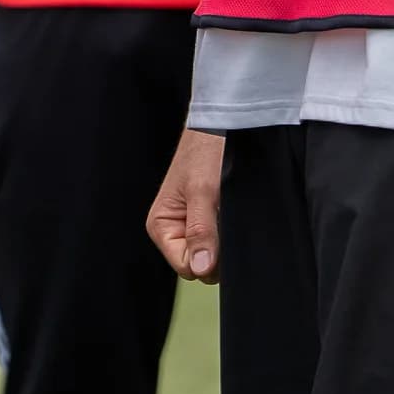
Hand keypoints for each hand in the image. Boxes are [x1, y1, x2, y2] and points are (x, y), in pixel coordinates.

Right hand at [146, 128, 225, 283]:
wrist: (224, 125)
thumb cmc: (206, 150)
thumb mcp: (202, 191)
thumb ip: (201, 231)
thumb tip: (202, 268)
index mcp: (161, 226)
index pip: (187, 267)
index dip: (208, 258)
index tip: (221, 234)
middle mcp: (175, 229)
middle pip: (202, 264)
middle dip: (219, 248)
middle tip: (225, 216)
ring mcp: (194, 226)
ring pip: (215, 254)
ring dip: (227, 238)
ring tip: (227, 208)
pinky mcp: (210, 220)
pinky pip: (223, 239)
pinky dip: (232, 230)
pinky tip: (232, 210)